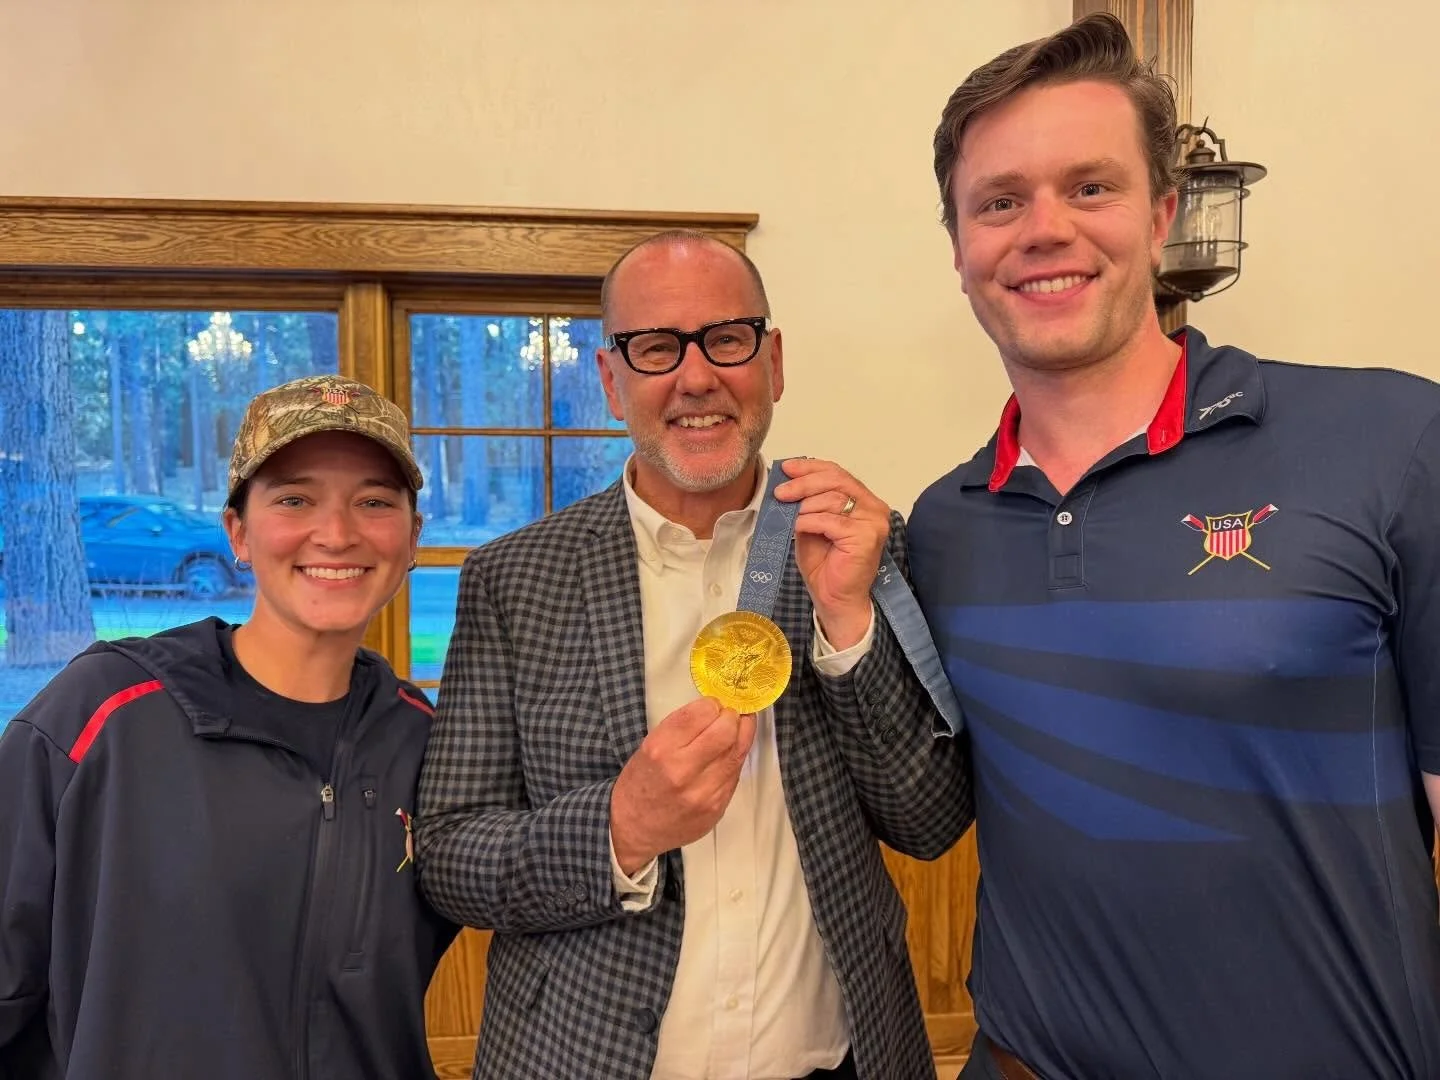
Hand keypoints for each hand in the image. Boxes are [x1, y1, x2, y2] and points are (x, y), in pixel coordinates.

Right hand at [610, 698, 756, 874]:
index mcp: (661, 749)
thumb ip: (682, 727)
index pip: (701, 713)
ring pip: (738, 752)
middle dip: (732, 716)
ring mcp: (703, 793)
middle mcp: (683, 771)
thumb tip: (716, 709)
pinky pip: (736, 774)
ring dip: (741, 735)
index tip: (713, 706)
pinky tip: (727, 755)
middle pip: (727, 731)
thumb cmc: (640, 783)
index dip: (712, 704)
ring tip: (737, 729)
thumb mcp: (649, 746)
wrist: (634, 830)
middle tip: (729, 715)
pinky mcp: (717, 808)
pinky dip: (735, 759)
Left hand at [774, 457, 887, 648]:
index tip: (787, 468)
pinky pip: (830, 521)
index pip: (838, 473)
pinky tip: (798, 527)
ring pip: (832, 499)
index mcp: (864, 501)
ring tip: (789, 515)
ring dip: (804, 505)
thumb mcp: (811, 525)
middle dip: (803, 483)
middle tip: (780, 492)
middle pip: (836, 480)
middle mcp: (874, 508)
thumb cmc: (825, 565)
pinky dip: (809, 521)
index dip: (811, 467)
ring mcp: (873, 522)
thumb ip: (807, 503)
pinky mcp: (866, 537)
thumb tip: (787, 482)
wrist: (835, 599)